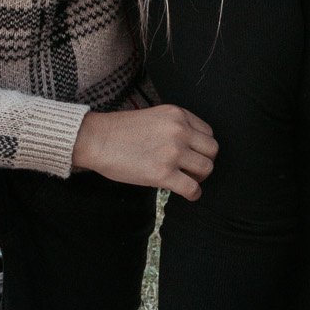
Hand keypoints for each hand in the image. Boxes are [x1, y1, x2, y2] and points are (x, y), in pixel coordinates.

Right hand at [72, 105, 217, 197]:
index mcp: (177, 115)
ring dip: (200, 177)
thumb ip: (174, 127)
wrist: (97, 140)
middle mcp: (180, 131)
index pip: (207, 133)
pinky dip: (194, 194)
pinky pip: (192, 188)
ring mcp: (173, 152)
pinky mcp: (163, 174)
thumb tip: (189, 146)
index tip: (194, 155)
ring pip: (206, 168)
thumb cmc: (119, 131)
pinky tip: (188, 194)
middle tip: (193, 169)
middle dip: (205, 161)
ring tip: (188, 180)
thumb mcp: (154, 117)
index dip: (202, 147)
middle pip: (212, 150)